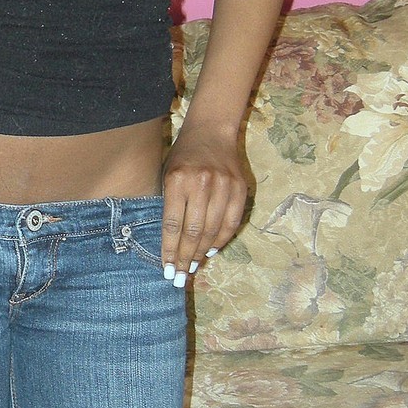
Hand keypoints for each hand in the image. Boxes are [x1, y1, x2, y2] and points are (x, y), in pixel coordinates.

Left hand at [161, 123, 247, 284]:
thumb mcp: (167, 175)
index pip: (172, 225)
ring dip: (202, 254)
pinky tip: (210, 251)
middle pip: (193, 232)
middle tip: (179, 277)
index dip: (169, 251)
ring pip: (213, 231)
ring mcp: (223, 186)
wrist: (210, 131)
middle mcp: (201, 183)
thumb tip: (171, 245)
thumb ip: (169, 205)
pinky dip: (221, 240)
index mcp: (177, 180)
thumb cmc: (182, 156)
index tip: (166, 270)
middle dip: (185, 258)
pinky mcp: (240, 187)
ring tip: (193, 267)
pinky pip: (231, 223)